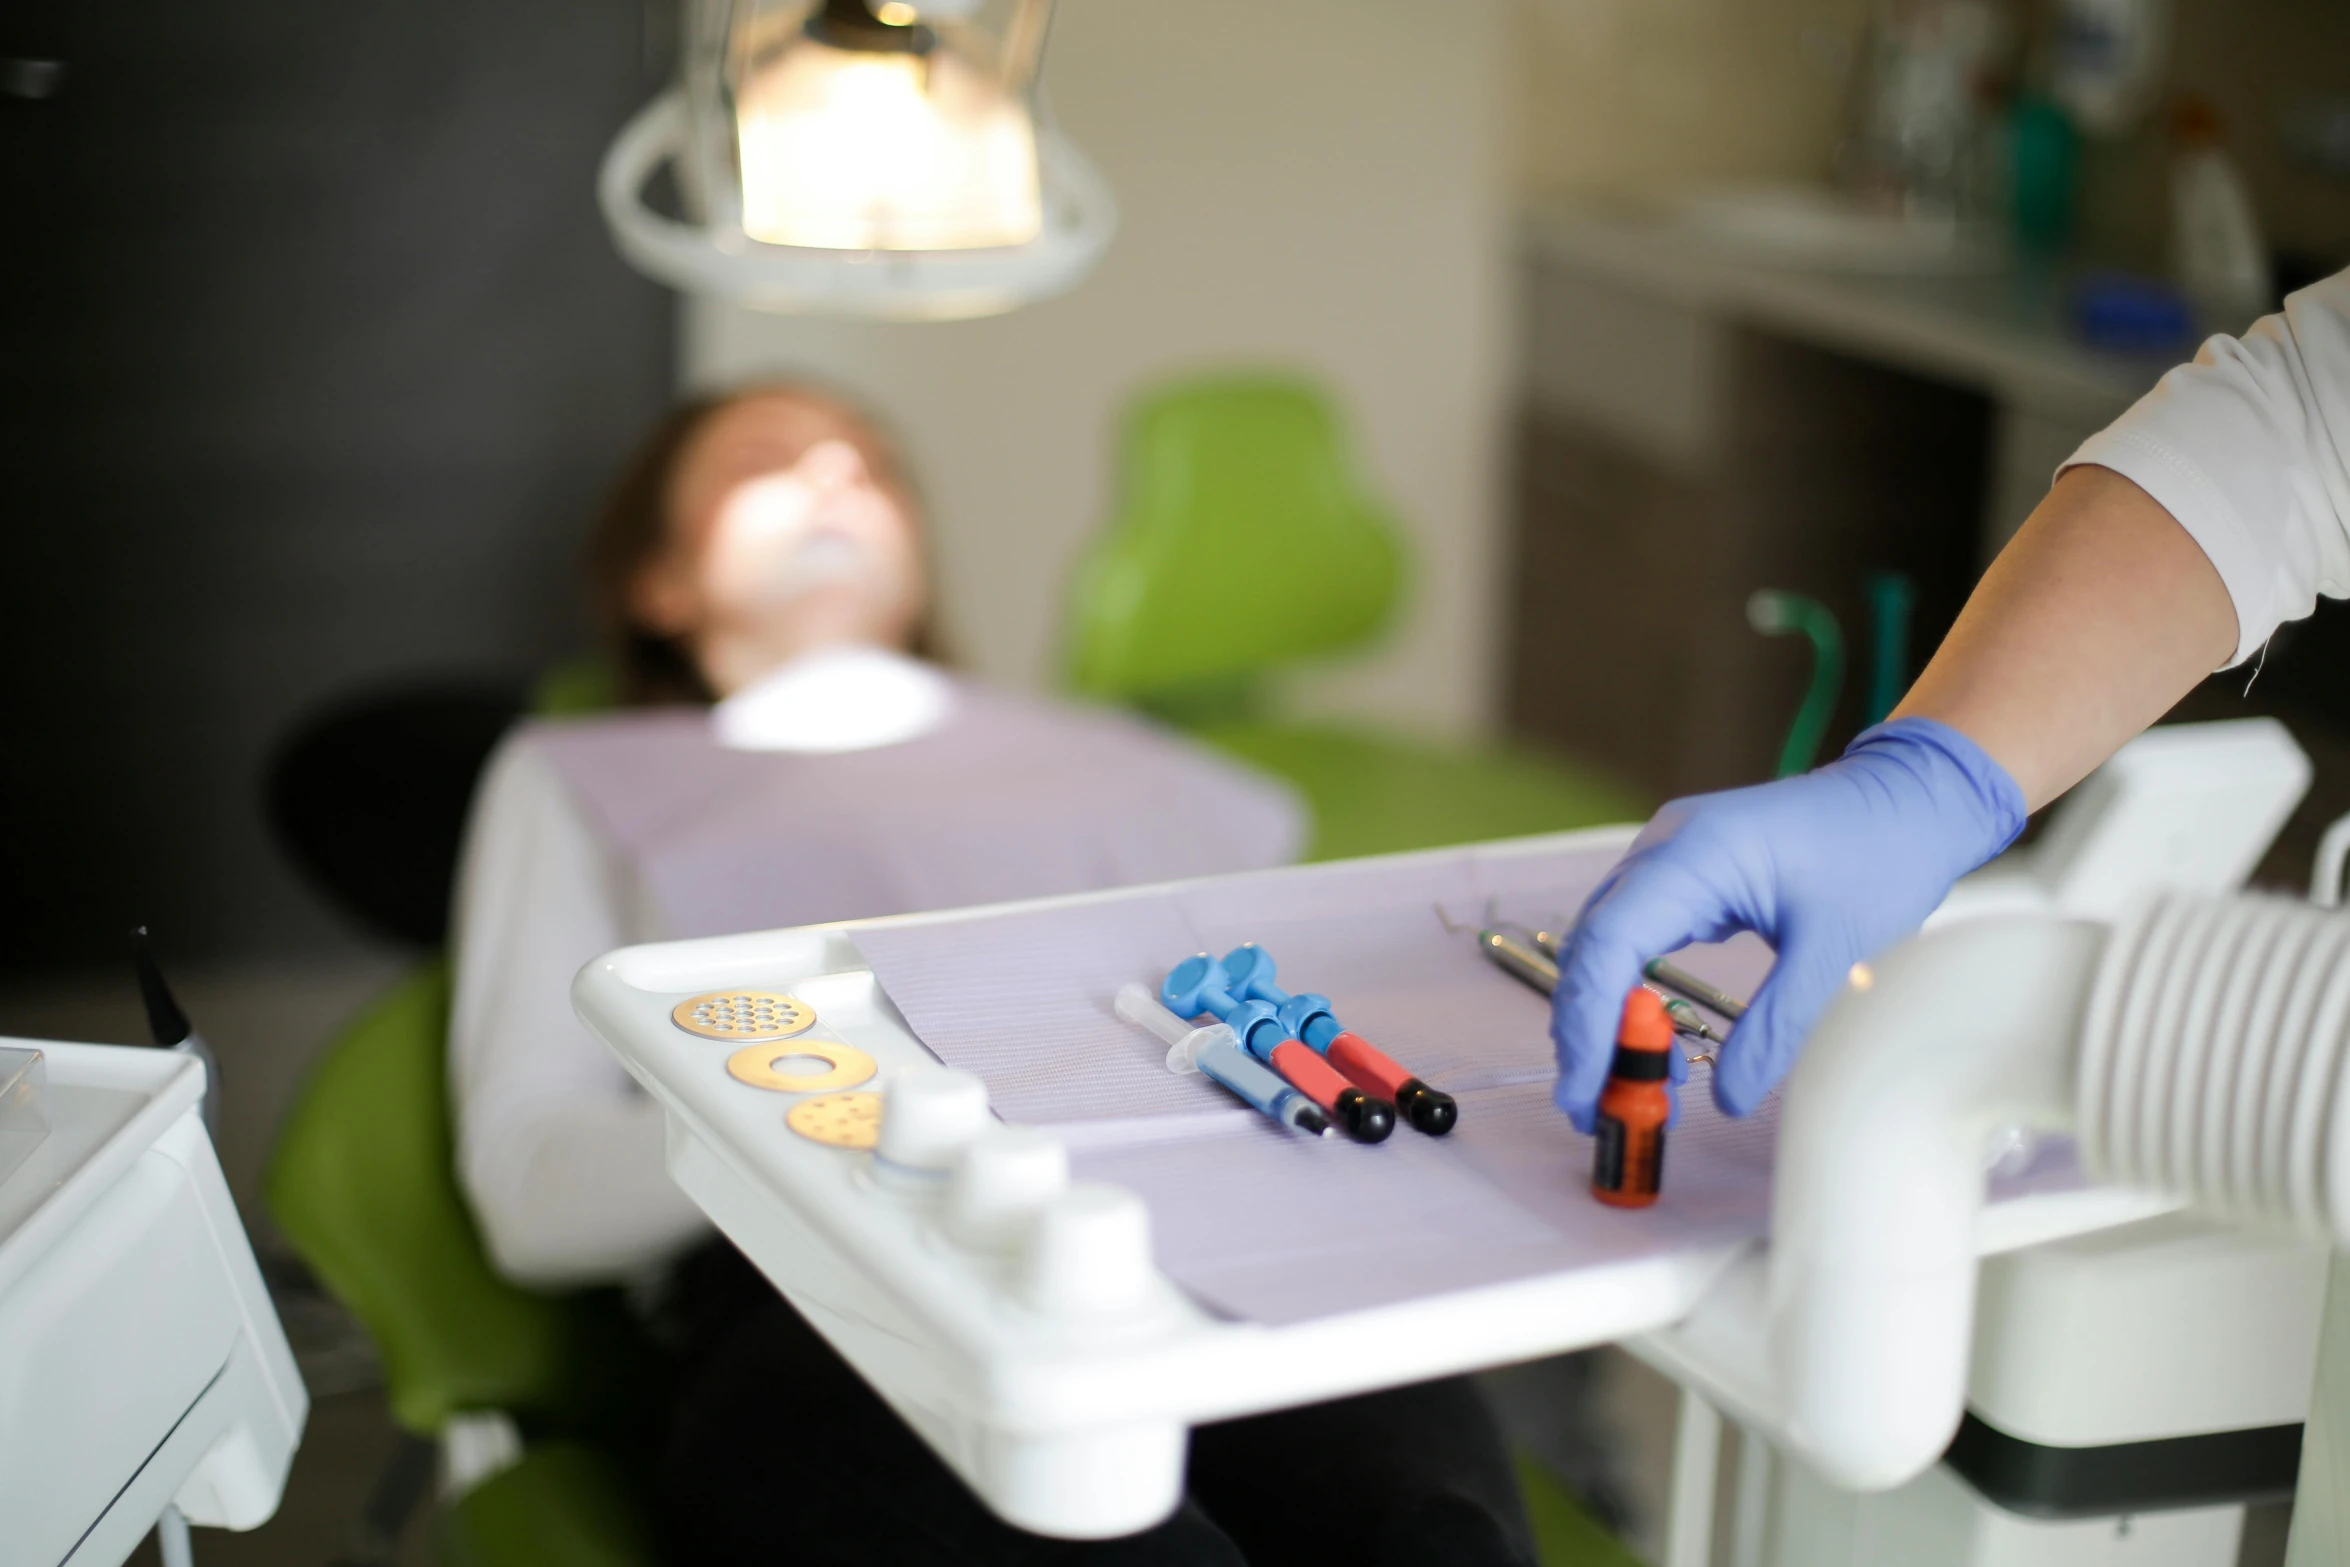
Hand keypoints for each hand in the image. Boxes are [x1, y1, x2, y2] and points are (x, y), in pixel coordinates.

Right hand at [1551, 718, 2025, 1128]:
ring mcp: (1667, 857)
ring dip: (1607, 1016)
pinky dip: (1629, 990)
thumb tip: (1729, 1098)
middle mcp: (1664, 849)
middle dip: (1587, 1032)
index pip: (1608, 944)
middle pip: (1592, 948)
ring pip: (1603, 945)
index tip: (1585, 1090)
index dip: (1586, 1023)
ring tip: (1632, 1083)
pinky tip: (1650, 1035)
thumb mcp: (1836, 952)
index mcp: (1694, 855)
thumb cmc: (1880, 855)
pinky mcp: (1681, 874)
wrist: (1909, 797)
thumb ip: (1777, 1027)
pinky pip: (1630, 935)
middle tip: (1599, 1107)